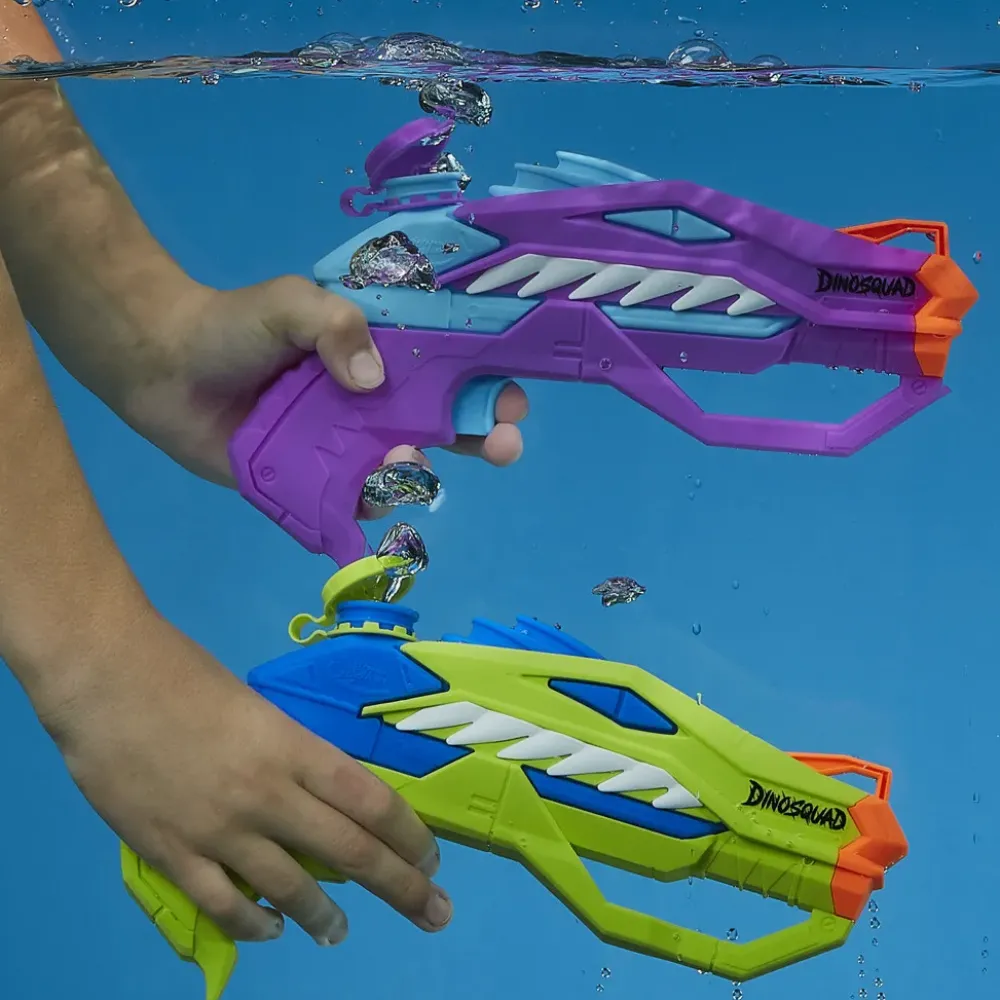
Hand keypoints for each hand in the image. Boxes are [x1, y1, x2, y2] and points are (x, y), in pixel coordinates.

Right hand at [42, 607, 450, 945]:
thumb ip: (288, 754)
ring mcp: (220, 830)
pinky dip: (254, 925)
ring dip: (326, 918)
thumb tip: (317, 795)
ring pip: (291, 889)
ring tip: (342, 932)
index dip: (409, 836)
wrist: (104, 677)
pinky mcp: (172, 853)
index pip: (371, 802)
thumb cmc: (182, 674)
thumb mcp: (257, 707)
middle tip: (433, 913)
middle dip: (401, 887)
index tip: (429, 858)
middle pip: (350, 851)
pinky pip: (224, 906)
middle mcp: (268, 794)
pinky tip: (271, 930)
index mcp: (294, 747)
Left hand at [119, 276, 528, 490]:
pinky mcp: (314, 481)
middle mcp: (372, 403)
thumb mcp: (292, 303)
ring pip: (404, 468)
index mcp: (377, 353)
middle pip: (443, 423)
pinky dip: (369, 504)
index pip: (448, 366)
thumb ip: (335, 326)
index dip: (486, 381)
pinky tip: (367, 494)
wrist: (163, 368)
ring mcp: (346, 445)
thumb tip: (373, 384)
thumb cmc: (233, 326)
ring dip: (419, 471)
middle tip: (502, 445)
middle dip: (480, 435)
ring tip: (404, 464)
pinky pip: (354, 501)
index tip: (512, 396)